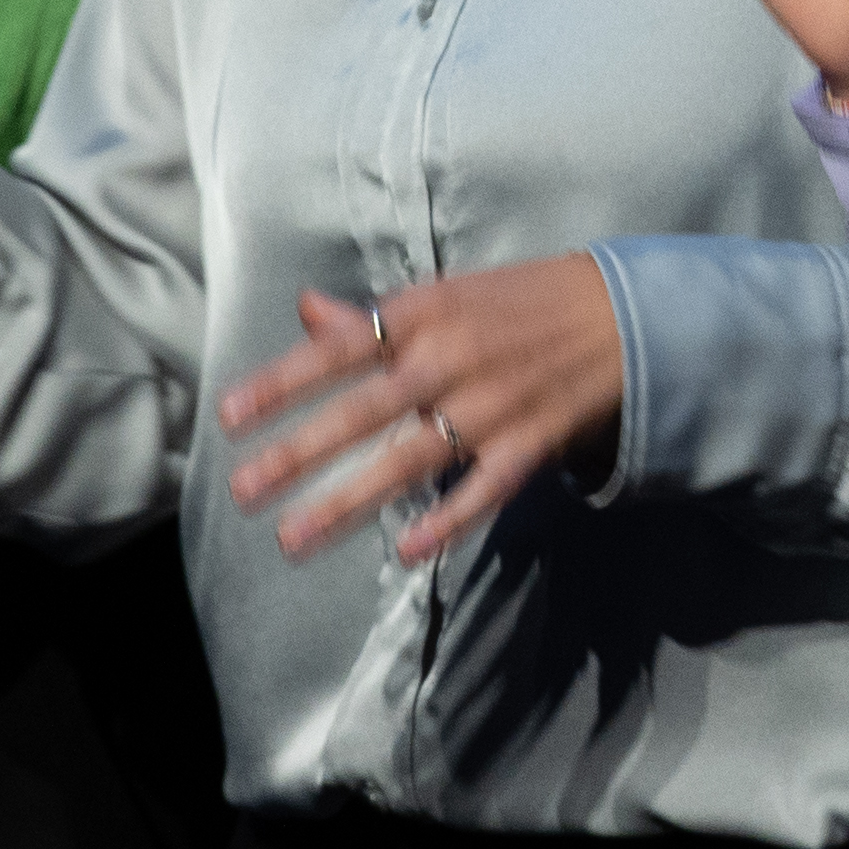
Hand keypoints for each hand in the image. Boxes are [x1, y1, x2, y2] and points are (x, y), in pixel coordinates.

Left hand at [216, 266, 624, 564]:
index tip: (228, 419)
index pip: (339, 350)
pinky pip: (483, 489)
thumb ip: (373, 317)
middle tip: (242, 492)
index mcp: (424, 313)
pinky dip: (448, 521)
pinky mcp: (531, 443)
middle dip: (299, 454)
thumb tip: (305, 311)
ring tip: (293, 538)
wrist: (621, 315)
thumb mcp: (444, 295)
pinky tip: (406, 554)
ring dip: (348, 501)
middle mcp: (452, 357)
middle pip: (363, 411)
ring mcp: (493, 404)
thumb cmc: (518, 304)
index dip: (282, 383)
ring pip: (410, 459)